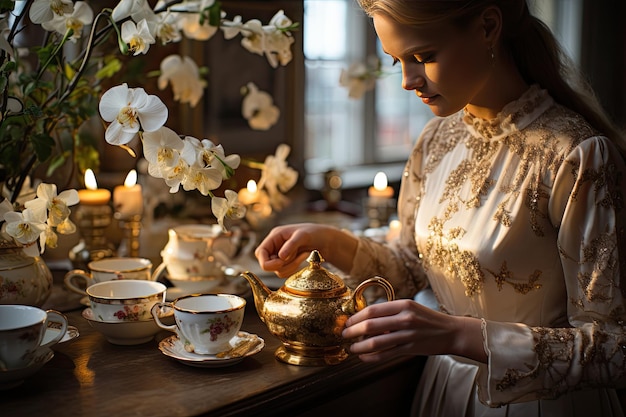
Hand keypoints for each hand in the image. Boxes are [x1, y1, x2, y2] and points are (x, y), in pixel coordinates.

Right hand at [254, 223, 357, 276]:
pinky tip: (304, 257)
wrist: (327, 240)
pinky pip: (286, 272)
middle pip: (266, 265)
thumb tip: (280, 257)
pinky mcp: (288, 263)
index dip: (268, 262)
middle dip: (281, 265)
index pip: (260, 253)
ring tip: (304, 254)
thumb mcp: (303, 236)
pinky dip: (295, 268)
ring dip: (291, 266)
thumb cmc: (314, 233)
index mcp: (274, 237)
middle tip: (295, 258)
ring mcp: (281, 256)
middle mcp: (275, 247)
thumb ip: (291, 245)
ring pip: (277, 271)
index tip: (282, 261)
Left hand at [342, 299, 486, 362]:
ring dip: (359, 346)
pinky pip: (386, 354)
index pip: (373, 310)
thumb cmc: (428, 320)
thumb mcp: (411, 308)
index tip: (347, 322)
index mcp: (403, 304)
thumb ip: (391, 312)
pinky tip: (363, 357)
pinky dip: (371, 357)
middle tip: (344, 334)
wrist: (452, 332)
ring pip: (376, 342)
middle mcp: (405, 318)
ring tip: (351, 347)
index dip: (356, 317)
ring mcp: (408, 334)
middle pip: (370, 325)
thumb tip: (366, 319)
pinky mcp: (411, 349)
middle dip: (352, 330)